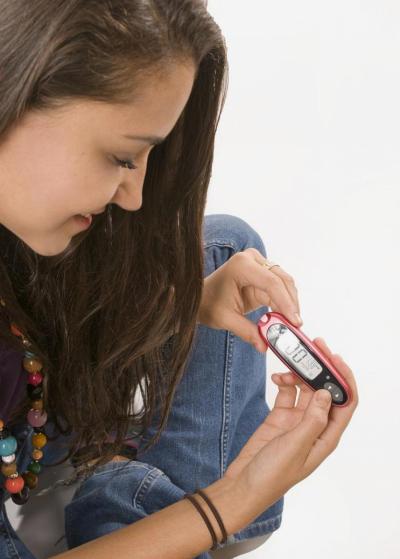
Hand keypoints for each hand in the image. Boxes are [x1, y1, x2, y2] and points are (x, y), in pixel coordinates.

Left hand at [198, 248, 301, 351]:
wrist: (200, 296)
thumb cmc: (208, 303)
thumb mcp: (225, 319)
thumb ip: (247, 331)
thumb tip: (265, 345)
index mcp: (241, 265)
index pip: (271, 283)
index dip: (286, 303)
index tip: (294, 322)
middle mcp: (252, 259)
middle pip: (282, 281)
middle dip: (291, 304)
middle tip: (296, 327)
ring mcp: (259, 264)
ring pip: (285, 284)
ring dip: (290, 304)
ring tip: (291, 325)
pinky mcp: (263, 273)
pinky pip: (280, 288)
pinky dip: (284, 303)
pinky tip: (285, 319)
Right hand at [223, 338, 358, 507]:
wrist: (243, 484)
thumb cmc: (272, 475)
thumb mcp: (295, 447)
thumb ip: (312, 420)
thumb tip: (327, 394)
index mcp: (326, 437)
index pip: (346, 403)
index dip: (344, 379)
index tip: (335, 358)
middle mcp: (315, 426)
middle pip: (326, 391)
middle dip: (323, 369)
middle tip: (314, 348)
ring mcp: (297, 421)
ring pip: (306, 388)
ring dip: (301, 374)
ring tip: (290, 364)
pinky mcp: (280, 417)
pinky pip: (287, 392)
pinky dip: (284, 381)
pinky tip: (277, 378)